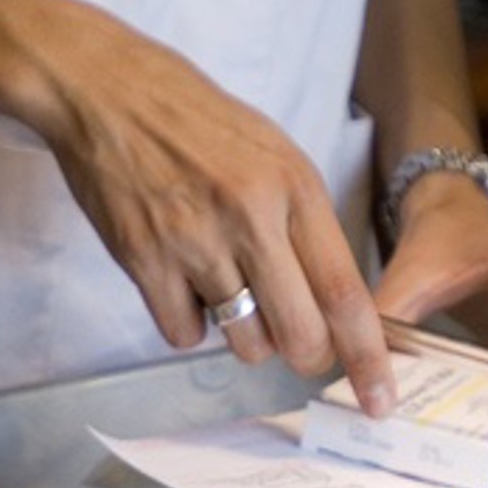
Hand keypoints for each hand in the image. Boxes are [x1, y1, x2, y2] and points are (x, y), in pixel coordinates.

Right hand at [14, 0, 398, 412]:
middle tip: (293, 337)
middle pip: (300, 335)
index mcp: (294, 187)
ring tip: (222, 281)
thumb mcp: (273, 153)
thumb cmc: (195, 122)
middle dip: (304, 352)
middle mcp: (250, 216)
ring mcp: (194, 241)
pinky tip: (179, 279)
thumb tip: (336, 306)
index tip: (381, 398)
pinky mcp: (144, 259)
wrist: (105, 89)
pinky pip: (183, 334)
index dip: (368, 355)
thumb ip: (305, 224)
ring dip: (242, 333)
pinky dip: (187, 322)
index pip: (345, 292)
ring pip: (244, 342)